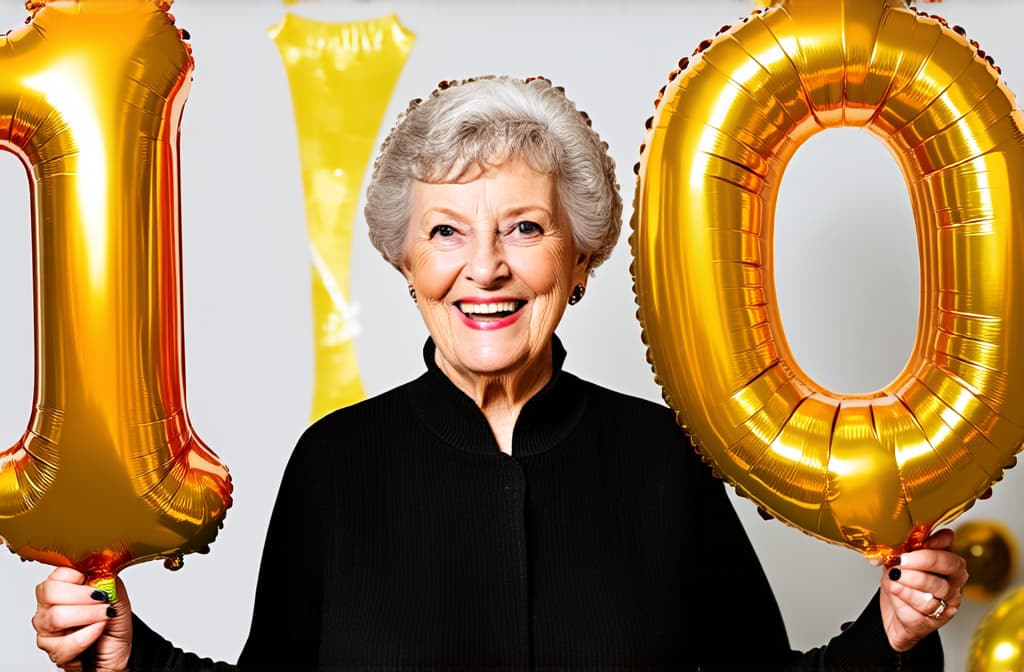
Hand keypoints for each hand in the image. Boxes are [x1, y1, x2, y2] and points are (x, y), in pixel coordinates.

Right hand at [33, 567, 131, 670]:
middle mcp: (49, 608)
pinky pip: (64, 643)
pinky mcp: (53, 651)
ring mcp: (48, 630)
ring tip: (104, 615)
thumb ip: (108, 580)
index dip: (76, 576)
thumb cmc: (113, 627)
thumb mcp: (117, 598)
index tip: (94, 581)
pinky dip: (87, 635)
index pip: (56, 574)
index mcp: (63, 589)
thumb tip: (104, 564)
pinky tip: (97, 630)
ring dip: (87, 614)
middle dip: (81, 595)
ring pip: (55, 617)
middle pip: (50, 592)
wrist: (116, 654)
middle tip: (102, 600)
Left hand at [878, 528, 967, 651]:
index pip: (948, 546)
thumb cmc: (900, 585)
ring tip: (892, 579)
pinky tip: (895, 594)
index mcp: (947, 562)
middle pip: (950, 567)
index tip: (911, 544)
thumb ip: (897, 548)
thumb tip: (886, 540)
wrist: (894, 616)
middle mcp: (953, 583)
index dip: (932, 544)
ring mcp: (946, 604)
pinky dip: (902, 601)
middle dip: (923, 562)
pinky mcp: (933, 623)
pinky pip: (919, 612)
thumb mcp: (898, 561)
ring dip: (907, 584)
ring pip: (935, 591)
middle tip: (900, 562)